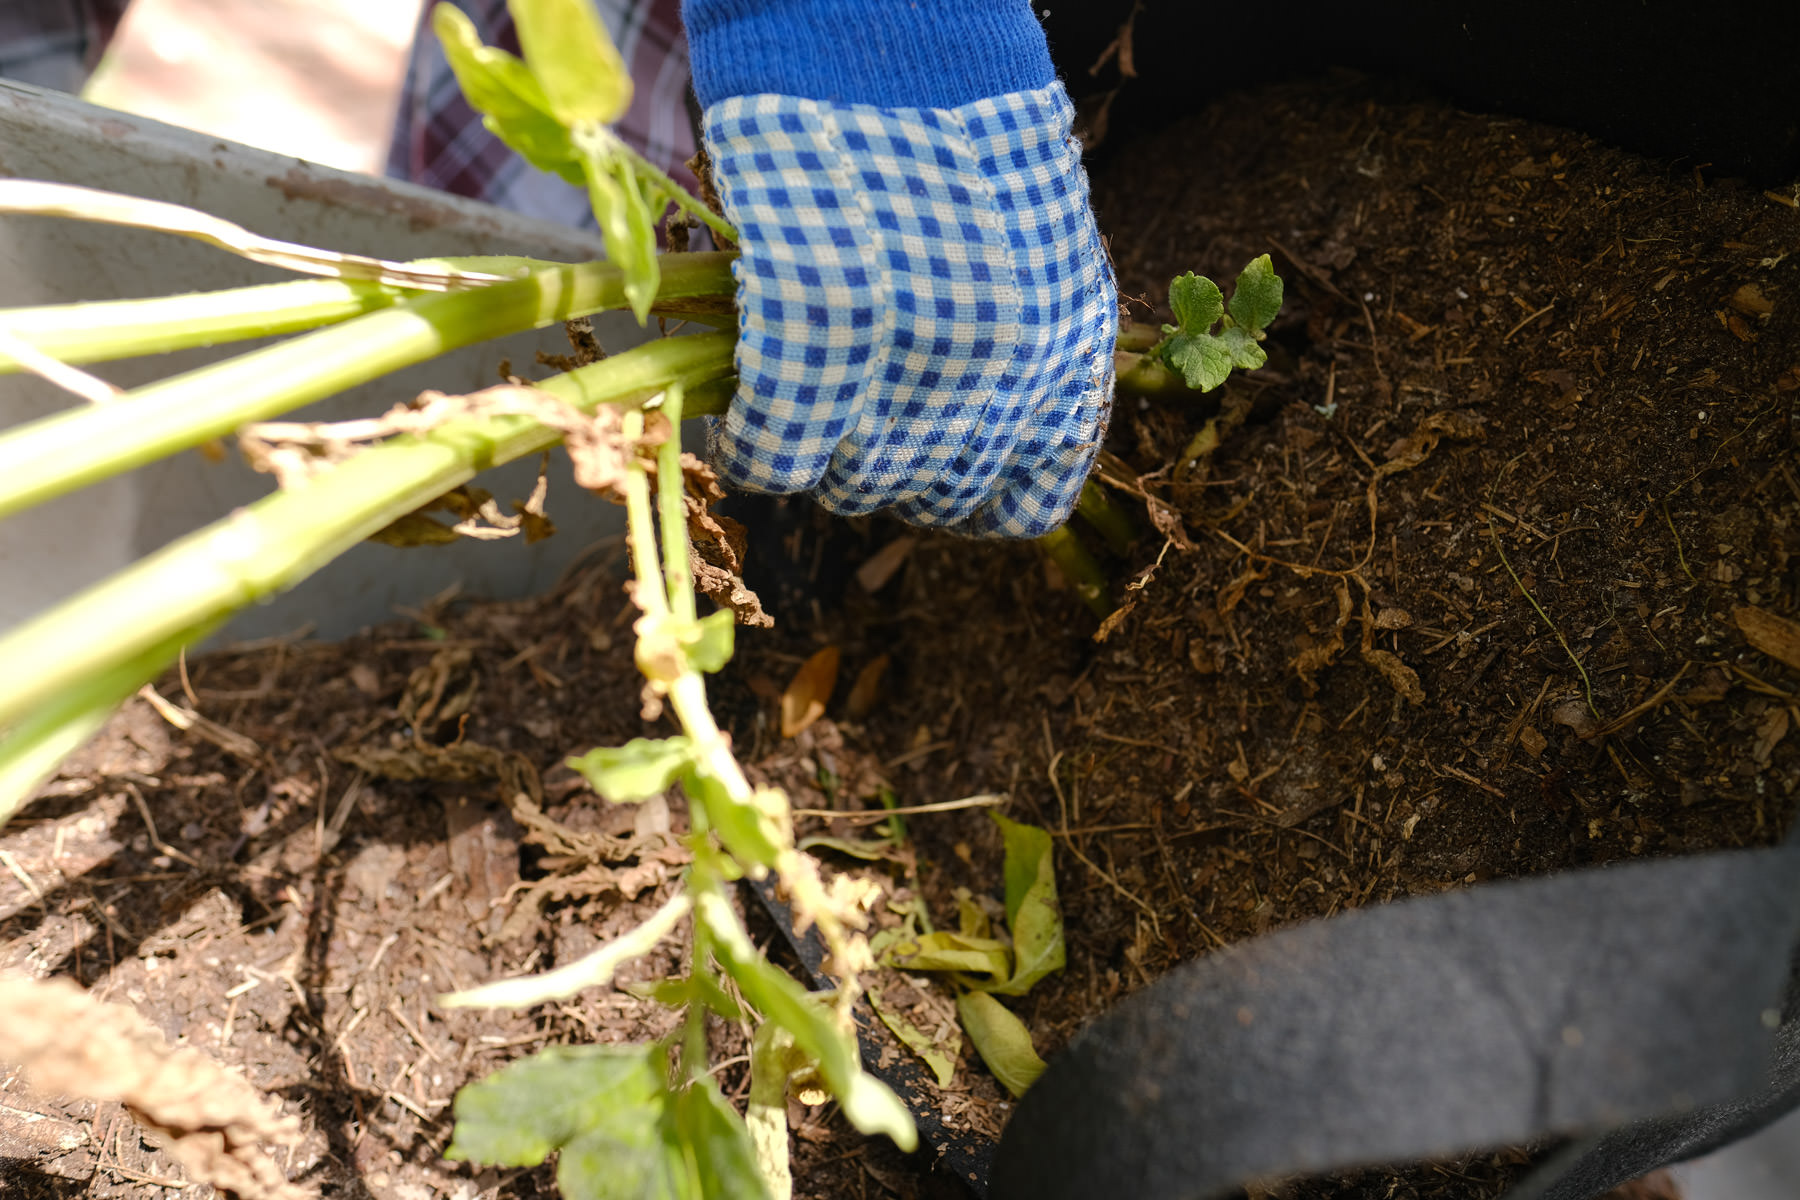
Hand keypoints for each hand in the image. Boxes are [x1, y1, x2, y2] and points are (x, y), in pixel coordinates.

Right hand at [697, 73, 1115, 536]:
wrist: (895, 36)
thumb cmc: (960, 117)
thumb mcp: (1030, 237)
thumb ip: (1016, 336)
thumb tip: (966, 413)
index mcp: (1064, 356)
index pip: (1028, 498)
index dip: (970, 489)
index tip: (931, 463)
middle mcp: (1001, 386)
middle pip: (930, 496)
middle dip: (886, 467)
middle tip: (847, 415)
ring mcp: (910, 376)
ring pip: (855, 488)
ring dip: (820, 456)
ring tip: (797, 397)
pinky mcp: (818, 345)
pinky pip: (778, 457)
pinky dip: (755, 445)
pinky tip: (748, 412)